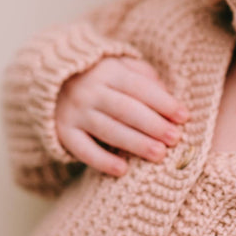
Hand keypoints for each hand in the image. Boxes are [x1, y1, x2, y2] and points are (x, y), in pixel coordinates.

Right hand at [56, 56, 188, 175]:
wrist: (51, 82)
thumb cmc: (100, 76)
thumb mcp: (121, 66)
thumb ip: (145, 76)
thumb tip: (170, 97)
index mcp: (108, 71)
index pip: (140, 87)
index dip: (163, 102)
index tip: (184, 116)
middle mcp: (90, 91)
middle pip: (126, 110)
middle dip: (153, 125)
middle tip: (175, 139)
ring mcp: (75, 112)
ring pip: (109, 130)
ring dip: (136, 143)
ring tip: (159, 154)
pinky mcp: (64, 132)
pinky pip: (83, 150)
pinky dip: (102, 161)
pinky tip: (122, 170)